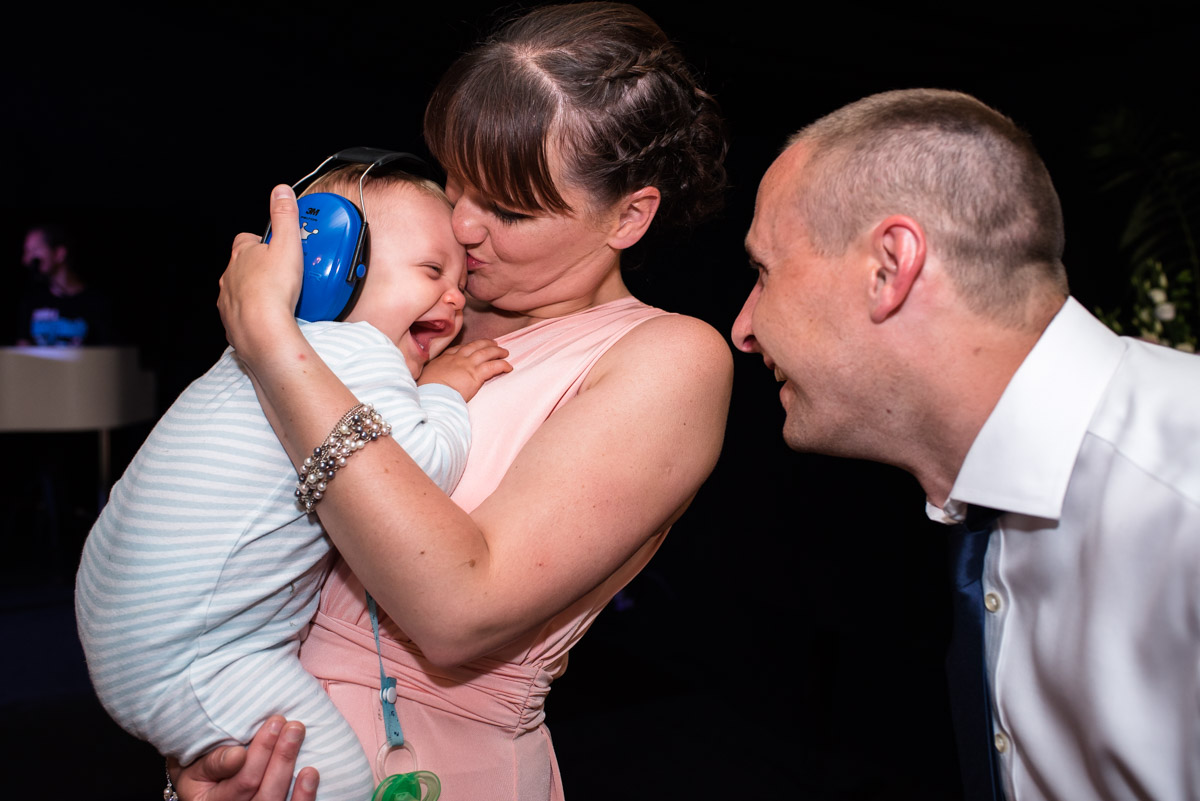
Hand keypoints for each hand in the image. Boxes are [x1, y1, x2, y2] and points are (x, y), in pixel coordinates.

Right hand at [168, 716, 318, 800]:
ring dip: (290, 767)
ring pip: (276, 800)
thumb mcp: (196, 765)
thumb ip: (214, 761)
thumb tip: (237, 755)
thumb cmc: (203, 771)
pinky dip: (304, 796)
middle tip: (291, 724)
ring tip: (298, 736)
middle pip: (263, 791)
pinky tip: (311, 773)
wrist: (205, 787)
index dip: (259, 755)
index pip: (242, 782)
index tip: (274, 724)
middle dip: (280, 755)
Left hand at [218, 185, 304, 354]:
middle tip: (282, 273)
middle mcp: (230, 276)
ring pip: (240, 290)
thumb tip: (281, 192)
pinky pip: (242, 314)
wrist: (261, 330)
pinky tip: (270, 317)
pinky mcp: (232, 322)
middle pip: (242, 266)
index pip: (246, 240)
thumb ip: (284, 216)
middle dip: (259, 267)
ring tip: (279, 298)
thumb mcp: (287, 244)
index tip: (274, 245)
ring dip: (255, 291)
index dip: (260, 241)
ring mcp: (229, 300)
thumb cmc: (273, 289)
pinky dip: (253, 314)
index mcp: (241, 255)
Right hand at [417, 339, 511, 400]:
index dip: (467, 347)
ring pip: (486, 353)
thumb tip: (430, 383)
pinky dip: (502, 365)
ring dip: (497, 351)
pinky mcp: (476, 374)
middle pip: (474, 346)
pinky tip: (508, 366)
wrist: (432, 394)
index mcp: (444, 359)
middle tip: (493, 343)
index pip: (457, 349)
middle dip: (485, 343)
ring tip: (505, 352)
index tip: (472, 347)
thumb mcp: (425, 378)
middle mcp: (457, 358)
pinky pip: (493, 366)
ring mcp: (467, 365)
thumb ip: (432, 377)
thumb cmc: (427, 391)